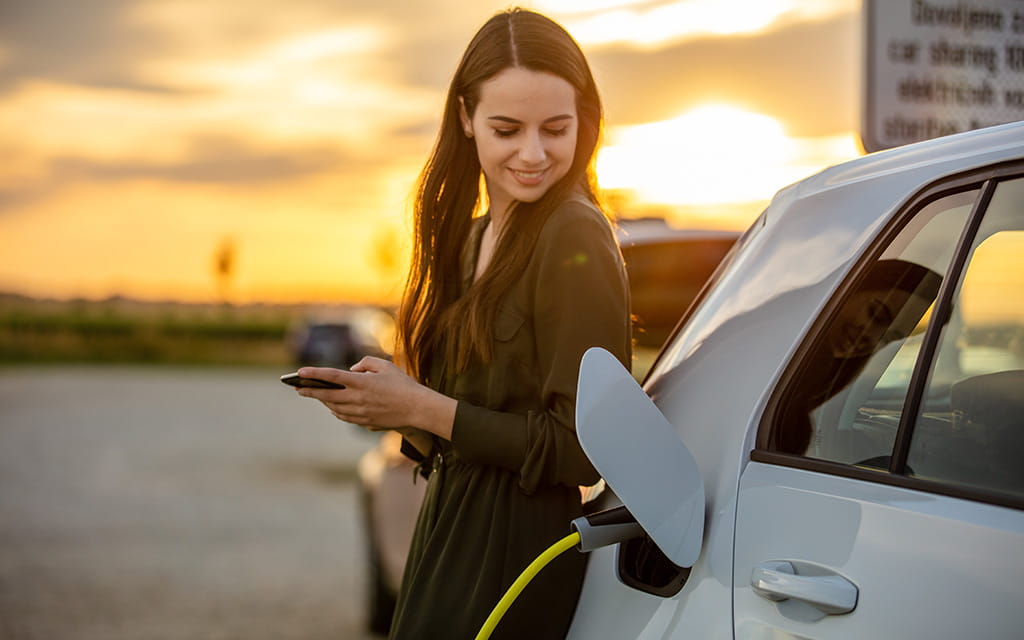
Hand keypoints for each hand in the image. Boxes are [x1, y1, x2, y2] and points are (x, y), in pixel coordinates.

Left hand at [295, 357, 455, 439]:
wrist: (417, 409)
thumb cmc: (403, 384)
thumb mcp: (385, 366)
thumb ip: (365, 363)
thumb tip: (352, 370)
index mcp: (361, 383)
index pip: (332, 377)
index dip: (314, 374)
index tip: (300, 372)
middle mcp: (357, 399)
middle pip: (327, 396)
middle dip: (310, 391)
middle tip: (297, 388)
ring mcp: (360, 413)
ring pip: (334, 408)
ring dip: (322, 401)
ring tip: (314, 395)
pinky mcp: (365, 422)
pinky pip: (344, 417)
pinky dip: (336, 410)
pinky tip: (333, 406)